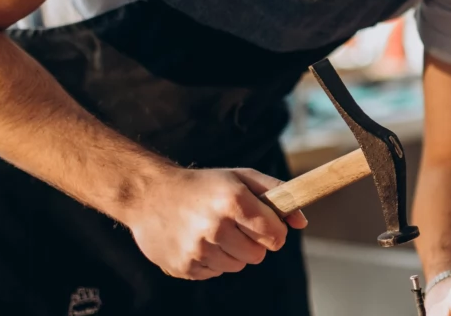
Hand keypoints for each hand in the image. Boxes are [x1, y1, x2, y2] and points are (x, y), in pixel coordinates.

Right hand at [122, 168, 307, 279]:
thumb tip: (301, 221)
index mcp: (234, 201)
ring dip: (232, 252)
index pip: (275, 235)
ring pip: (237, 265)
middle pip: (258, 255)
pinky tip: (197, 241)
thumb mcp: (240, 177)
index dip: (275, 231)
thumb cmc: (203, 185)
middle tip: (235, 225)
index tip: (266, 225)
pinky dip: (211, 260)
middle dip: (253, 242)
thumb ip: (277, 193)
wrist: (149, 195)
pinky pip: (215, 272)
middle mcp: (215, 226)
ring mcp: (197, 249)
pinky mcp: (183, 266)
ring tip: (214, 231)